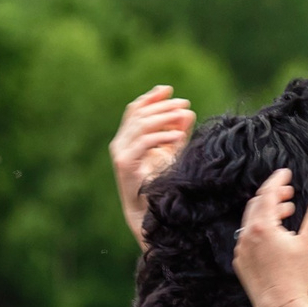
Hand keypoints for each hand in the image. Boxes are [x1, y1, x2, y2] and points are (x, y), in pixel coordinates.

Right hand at [111, 85, 193, 250]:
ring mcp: (120, 154)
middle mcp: (119, 144)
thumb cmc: (161, 187)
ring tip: (184, 114)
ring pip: (141, 125)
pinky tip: (178, 135)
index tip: (168, 90)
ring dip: (165, 117)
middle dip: (163, 106)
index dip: (150, 98)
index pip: (134, 110)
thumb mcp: (171, 154)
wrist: (151, 216)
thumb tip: (187, 112)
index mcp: (126, 140)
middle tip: (183, 104)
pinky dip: (162, 136)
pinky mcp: (125, 164)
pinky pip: (144, 143)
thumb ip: (177, 133)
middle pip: (139, 114)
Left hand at [233, 169, 307, 306]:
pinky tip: (275, 239)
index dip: (278, 181)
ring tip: (286, 216)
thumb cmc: (296, 277)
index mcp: (263, 227)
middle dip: (273, 196)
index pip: (268, 193)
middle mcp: (247, 235)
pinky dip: (260, 231)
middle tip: (289, 195)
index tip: (286, 173)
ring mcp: (241, 250)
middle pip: (257, 205)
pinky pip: (248, 239)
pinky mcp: (241, 263)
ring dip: (268, 214)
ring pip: (252, 222)